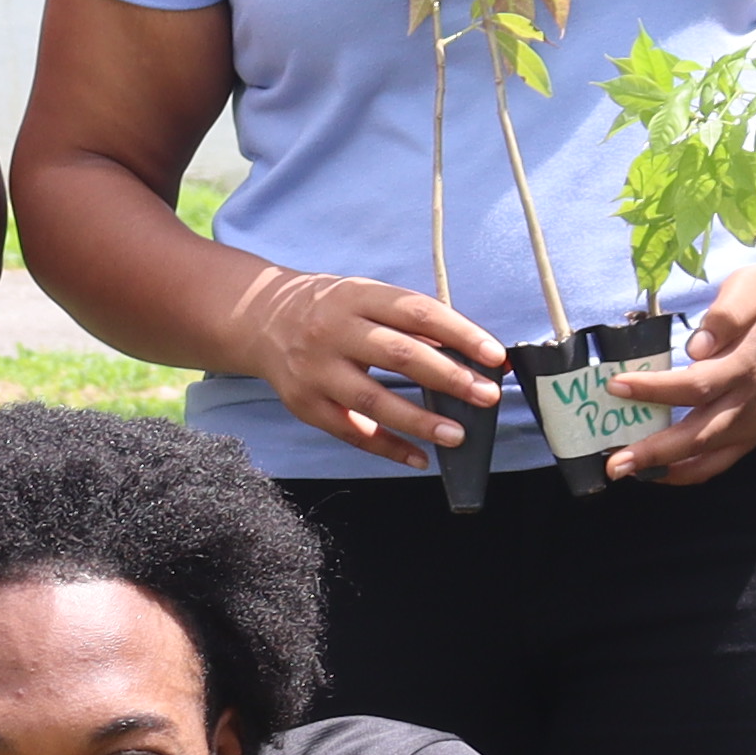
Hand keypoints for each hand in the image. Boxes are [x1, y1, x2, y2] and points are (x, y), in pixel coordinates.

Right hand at [228, 268, 499, 466]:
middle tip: (487, 397)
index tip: (495, 356)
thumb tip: (467, 351)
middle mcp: (334, 331)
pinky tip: (419, 458)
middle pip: (398, 356)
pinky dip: (388, 447)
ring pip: (374, 400)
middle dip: (449, 378)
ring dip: (420, 420)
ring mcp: (316, 370)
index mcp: (357, 296)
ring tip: (457, 435)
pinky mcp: (305, 404)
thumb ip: (409, 320)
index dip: (460, 334)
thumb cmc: (329, 308)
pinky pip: (352, 432)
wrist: (260, 318)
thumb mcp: (365, 296)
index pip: (418, 313)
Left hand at [602, 256, 755, 486]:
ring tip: (626, 472)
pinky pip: (725, 460)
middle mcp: (755, 399)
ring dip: (668, 468)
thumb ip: (727, 314)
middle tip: (613, 462)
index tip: (616, 386)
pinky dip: (692, 473)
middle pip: (702, 432)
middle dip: (656, 450)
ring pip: (712, 453)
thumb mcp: (755, 285)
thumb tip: (698, 347)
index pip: (699, 383)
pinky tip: (658, 475)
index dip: (656, 389)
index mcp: (751, 360)